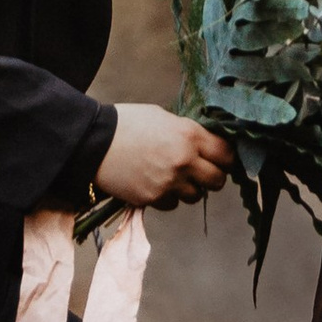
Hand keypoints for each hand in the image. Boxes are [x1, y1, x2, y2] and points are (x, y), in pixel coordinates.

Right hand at [96, 104, 233, 207]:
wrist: (94, 142)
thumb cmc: (128, 123)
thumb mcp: (164, 117)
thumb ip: (187, 133)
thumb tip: (205, 145)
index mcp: (190, 136)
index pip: (226, 155)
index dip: (226, 158)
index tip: (221, 159)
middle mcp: (184, 161)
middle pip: (217, 180)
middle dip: (212, 177)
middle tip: (202, 172)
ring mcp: (169, 182)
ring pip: (195, 196)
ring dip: (189, 188)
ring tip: (173, 177)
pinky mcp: (153, 198)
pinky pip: (172, 204)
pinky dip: (168, 197)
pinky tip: (156, 184)